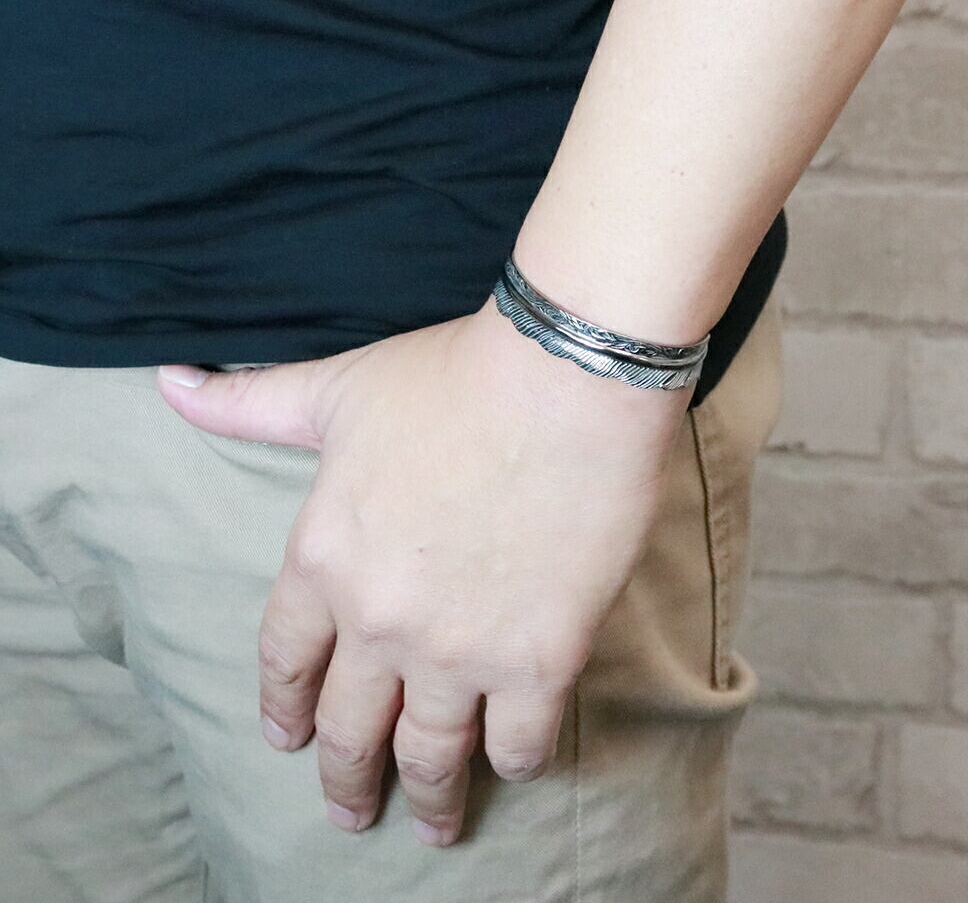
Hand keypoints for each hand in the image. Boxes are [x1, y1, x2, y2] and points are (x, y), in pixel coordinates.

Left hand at [156, 298, 691, 846]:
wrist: (562, 380)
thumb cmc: (450, 379)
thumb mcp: (337, 390)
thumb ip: (250, 404)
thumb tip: (169, 385)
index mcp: (324, 560)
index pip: (286, 660)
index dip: (284, 706)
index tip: (288, 739)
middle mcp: (379, 621)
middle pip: (351, 728)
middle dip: (345, 781)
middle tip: (349, 814)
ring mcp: (459, 650)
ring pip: (431, 754)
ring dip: (429, 798)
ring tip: (433, 824)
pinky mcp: (539, 660)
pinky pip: (520, 742)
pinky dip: (514, 760)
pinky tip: (513, 761)